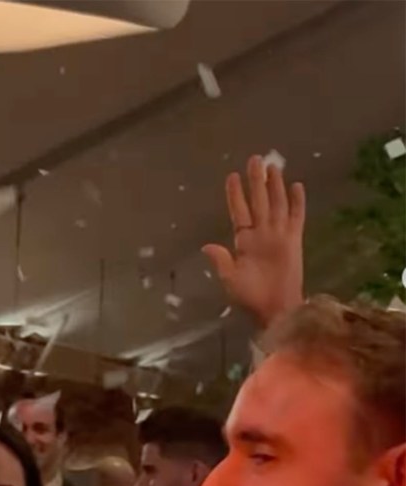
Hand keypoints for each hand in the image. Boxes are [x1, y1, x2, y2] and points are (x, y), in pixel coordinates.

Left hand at [202, 155, 305, 327]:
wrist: (275, 308)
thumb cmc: (250, 296)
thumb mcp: (230, 278)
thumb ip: (221, 260)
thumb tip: (207, 245)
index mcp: (243, 240)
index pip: (239, 211)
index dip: (236, 195)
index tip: (231, 176)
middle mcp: (261, 233)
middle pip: (258, 201)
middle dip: (256, 181)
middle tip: (255, 158)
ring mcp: (278, 235)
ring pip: (276, 204)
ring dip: (275, 186)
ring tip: (274, 166)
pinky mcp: (295, 240)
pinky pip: (296, 217)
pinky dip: (297, 202)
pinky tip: (297, 185)